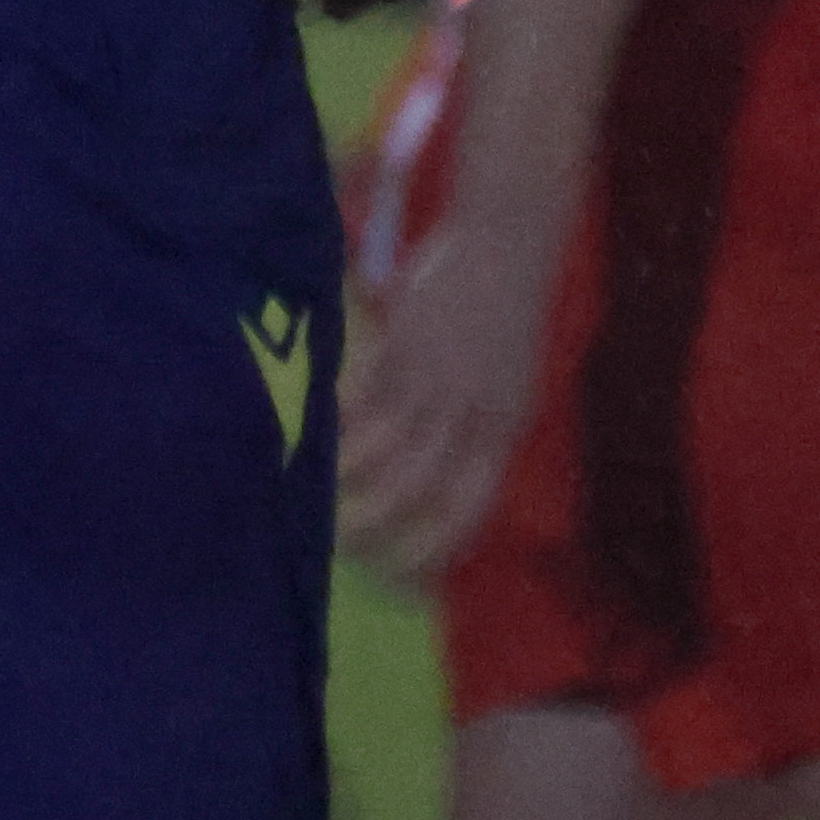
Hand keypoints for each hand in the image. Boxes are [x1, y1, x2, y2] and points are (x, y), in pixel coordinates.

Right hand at [338, 207, 558, 588]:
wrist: (507, 243)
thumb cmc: (508, 311)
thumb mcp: (509, 381)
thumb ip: (476, 426)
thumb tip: (437, 473)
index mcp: (504, 430)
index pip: (470, 508)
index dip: (437, 547)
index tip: (406, 576)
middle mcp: (469, 416)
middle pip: (414, 490)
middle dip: (374, 526)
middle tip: (341, 544)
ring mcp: (431, 383)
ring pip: (378, 452)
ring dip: (341, 479)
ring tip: (312, 494)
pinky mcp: (399, 349)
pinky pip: (357, 400)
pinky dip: (332, 419)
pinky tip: (310, 429)